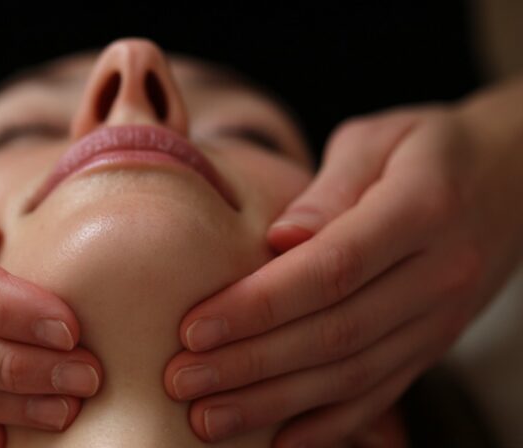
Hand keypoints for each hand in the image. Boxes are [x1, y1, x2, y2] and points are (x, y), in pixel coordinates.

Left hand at [164, 100, 522, 445]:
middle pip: (335, 332)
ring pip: (352, 375)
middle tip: (181, 381)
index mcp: (421, 211)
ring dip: (276, 403)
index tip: (195, 327)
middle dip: (251, 364)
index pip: (332, 269)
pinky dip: (331, 425)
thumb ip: (332, 187)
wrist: (513, 177)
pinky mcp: (433, 345)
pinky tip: (278, 442)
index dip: (260, 304)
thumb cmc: (424, 149)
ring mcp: (439, 319)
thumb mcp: (379, 140)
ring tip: (209, 418)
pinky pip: (382, 394)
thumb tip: (281, 236)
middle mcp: (438, 274)